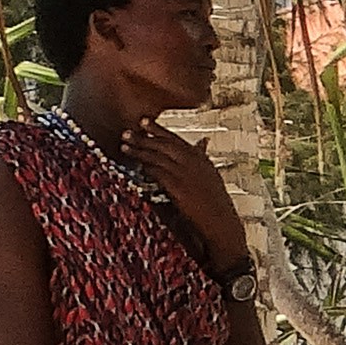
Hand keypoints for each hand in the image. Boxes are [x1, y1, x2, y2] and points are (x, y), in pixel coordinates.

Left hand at [119, 121, 252, 274]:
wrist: (221, 223)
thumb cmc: (216, 203)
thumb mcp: (212, 175)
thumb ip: (203, 158)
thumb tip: (203, 141)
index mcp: (200, 159)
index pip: (176, 139)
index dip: (158, 130)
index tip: (144, 122)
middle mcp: (193, 163)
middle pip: (164, 145)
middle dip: (145, 136)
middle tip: (128, 130)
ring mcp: (186, 175)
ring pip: (158, 157)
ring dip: (140, 150)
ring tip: (125, 145)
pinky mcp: (179, 188)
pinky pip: (159, 173)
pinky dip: (147, 168)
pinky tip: (137, 166)